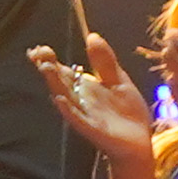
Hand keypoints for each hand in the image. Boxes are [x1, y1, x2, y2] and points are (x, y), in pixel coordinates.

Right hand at [26, 34, 158, 169]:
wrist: (138, 143)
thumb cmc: (127, 114)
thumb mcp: (119, 80)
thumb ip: (105, 61)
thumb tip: (92, 35)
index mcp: (85, 88)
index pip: (64, 71)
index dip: (51, 60)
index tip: (40, 48)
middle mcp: (81, 100)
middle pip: (61, 82)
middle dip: (49, 67)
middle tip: (39, 53)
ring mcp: (85, 115)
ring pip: (66, 97)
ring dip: (55, 84)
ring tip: (46, 68)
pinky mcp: (93, 129)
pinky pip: (78, 118)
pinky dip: (69, 109)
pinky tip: (61, 99)